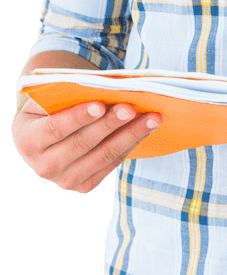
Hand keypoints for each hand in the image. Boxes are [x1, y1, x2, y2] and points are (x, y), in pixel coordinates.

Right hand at [12, 98, 161, 193]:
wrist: (45, 136)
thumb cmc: (49, 108)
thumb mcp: (49, 98)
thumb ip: (68, 95)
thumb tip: (104, 88)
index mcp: (28, 140)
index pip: (55, 128)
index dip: (78, 117)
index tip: (100, 104)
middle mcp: (43, 166)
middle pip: (83, 144)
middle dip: (110, 124)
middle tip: (132, 107)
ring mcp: (64, 180)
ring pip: (103, 156)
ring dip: (130, 135)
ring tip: (151, 118)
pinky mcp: (83, 186)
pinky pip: (111, 164)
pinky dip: (130, 145)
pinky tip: (146, 129)